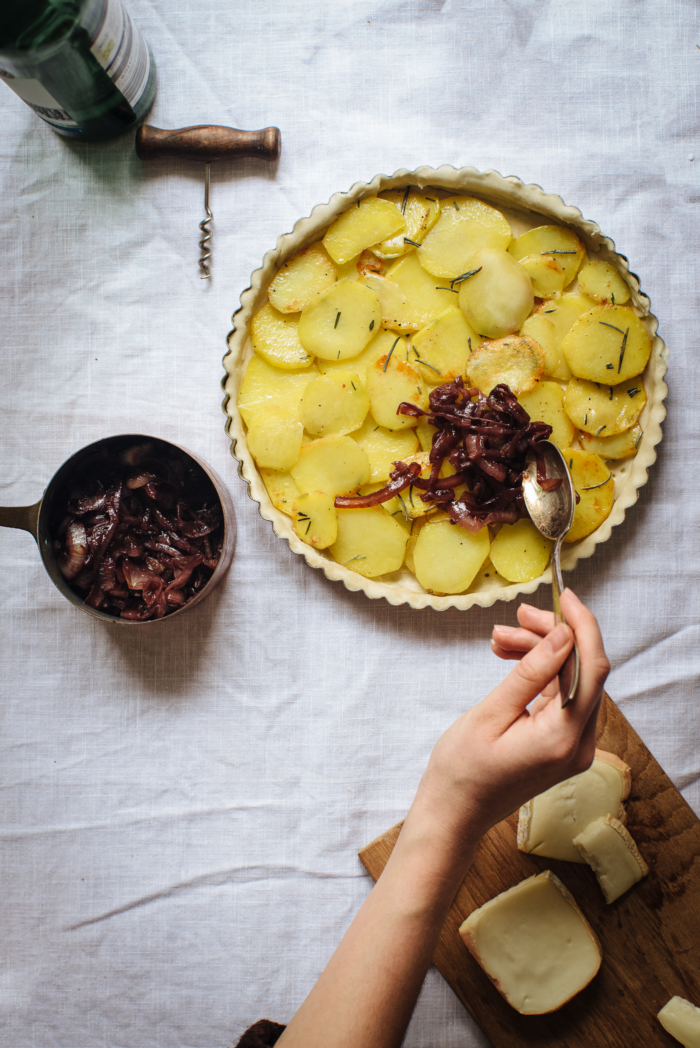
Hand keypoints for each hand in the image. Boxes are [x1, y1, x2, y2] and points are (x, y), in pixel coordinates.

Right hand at [408, 589, 609, 860]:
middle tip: (515, 618)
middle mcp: (579, 745)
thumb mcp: (491, 713)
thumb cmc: (461, 770)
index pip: (592, 669)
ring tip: (499, 641)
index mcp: (562, 738)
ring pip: (571, 681)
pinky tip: (511, 660)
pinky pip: (561, 698)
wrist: (454, 814)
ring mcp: (574, 748)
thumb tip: (564, 635)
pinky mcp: (563, 746)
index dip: (583, 626)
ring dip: (540, 653)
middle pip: (583, 671)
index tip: (565, 596)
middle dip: (551, 637)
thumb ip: (532, 673)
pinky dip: (540, 675)